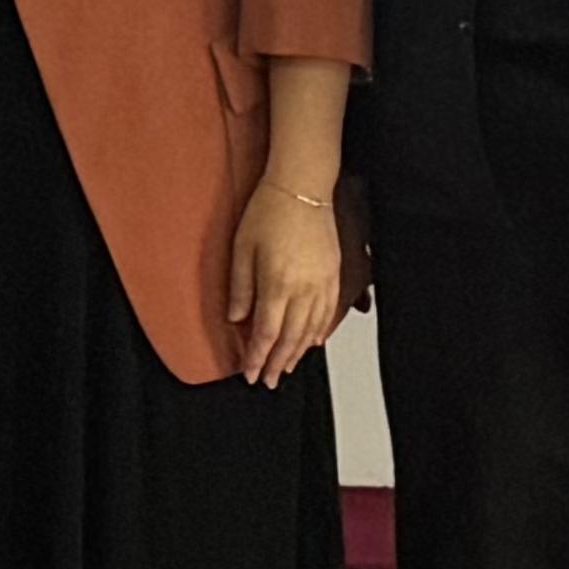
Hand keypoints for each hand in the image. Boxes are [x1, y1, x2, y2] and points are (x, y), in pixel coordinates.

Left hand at [226, 178, 342, 388]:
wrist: (302, 188)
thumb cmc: (269, 211)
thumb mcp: (241, 247)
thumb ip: (239, 287)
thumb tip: (235, 318)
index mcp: (277, 283)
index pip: (266, 333)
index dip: (257, 357)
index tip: (249, 372)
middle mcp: (304, 290)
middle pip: (290, 338)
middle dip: (276, 363)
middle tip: (266, 380)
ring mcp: (322, 285)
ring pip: (311, 330)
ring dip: (297, 353)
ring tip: (284, 368)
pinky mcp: (333, 277)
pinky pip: (328, 315)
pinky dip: (318, 333)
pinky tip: (311, 342)